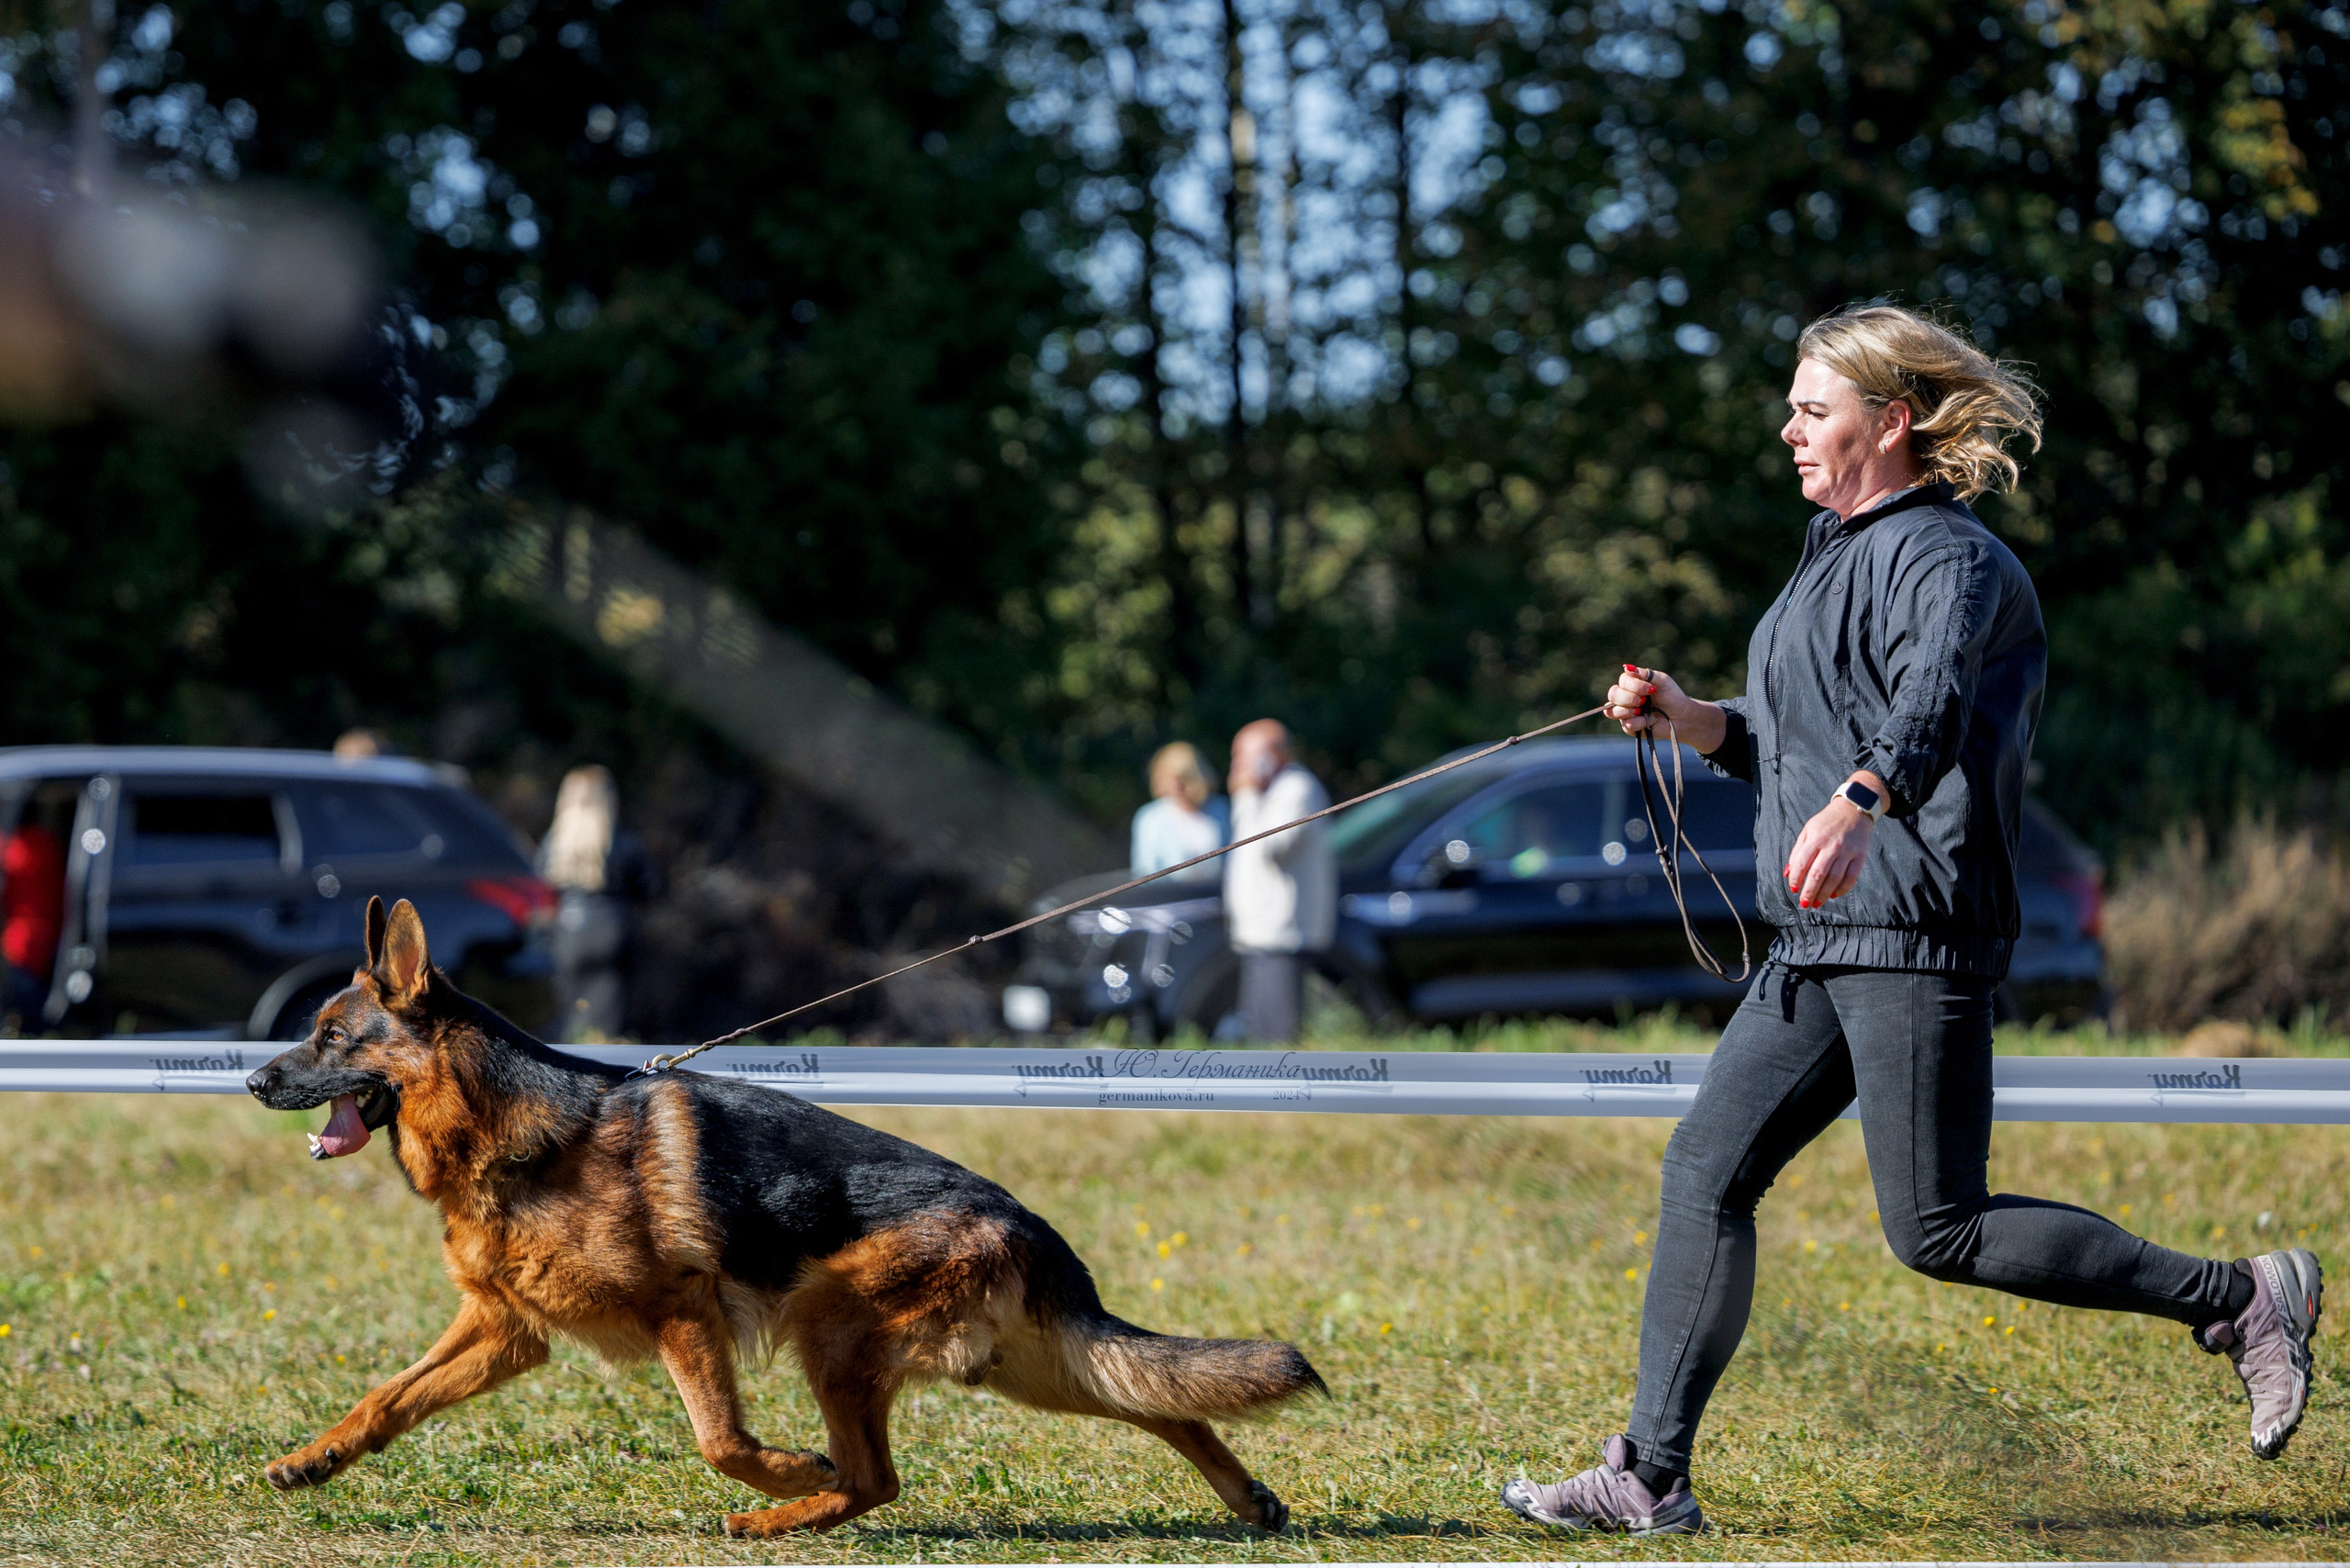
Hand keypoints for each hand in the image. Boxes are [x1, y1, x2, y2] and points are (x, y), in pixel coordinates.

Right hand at [1605, 666, 1728, 753]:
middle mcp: (1625, 698)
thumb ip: (1645, 673)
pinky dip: (1640, 722)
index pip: (1622, 681)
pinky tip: (1649, 720)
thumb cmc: (1672, 696)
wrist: (1682, 716)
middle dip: (1629, 698)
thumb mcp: (1662, 680)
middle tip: (1645, 701)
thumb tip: (1626, 667)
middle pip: (1613, 694)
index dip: (1633, 685)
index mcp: (1631, 684)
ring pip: (1613, 711)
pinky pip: (1626, 725)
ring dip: (1630, 710)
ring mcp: (1625, 713)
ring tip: (1644, 710)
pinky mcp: (1629, 728)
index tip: (1650, 689)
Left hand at [1785, 779, 1882, 907]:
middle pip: (1818, 874)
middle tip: (1803, 904)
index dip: (1796, 879)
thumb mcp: (1808, 830)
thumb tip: (1788, 873)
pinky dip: (1843, 889)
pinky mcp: (1861, 856)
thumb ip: (1797, 852)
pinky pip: (1851, 877)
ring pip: (1835, 878)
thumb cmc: (1826, 822)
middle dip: (1809, 892)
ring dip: (1824, 894)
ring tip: (1816, 903)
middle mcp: (1832, 845)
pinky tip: (1834, 895)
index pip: (1802, 863)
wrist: (1853, 809)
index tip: (1793, 889)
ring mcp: (1848, 851)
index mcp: (1816, 838)